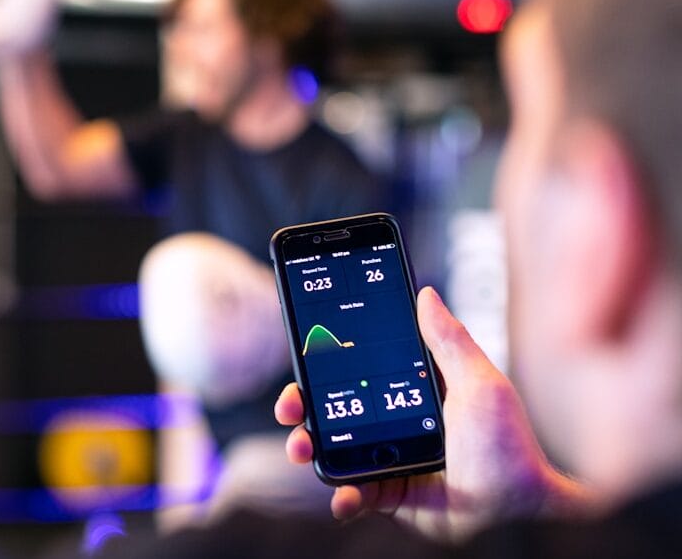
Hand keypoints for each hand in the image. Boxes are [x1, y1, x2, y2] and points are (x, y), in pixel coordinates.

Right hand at [275, 286, 588, 539]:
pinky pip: (354, 496)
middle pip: (333, 409)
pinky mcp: (390, 497)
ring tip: (302, 448)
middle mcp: (396, 424)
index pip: (359, 371)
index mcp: (413, 392)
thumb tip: (427, 295)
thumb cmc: (511, 448)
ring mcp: (390, 460)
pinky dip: (342, 497)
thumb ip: (449, 341)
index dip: (325, 364)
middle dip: (301, 406)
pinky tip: (344, 495)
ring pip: (333, 450)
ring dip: (308, 448)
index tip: (304, 355)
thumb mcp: (480, 383)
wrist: (518, 513)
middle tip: (290, 407)